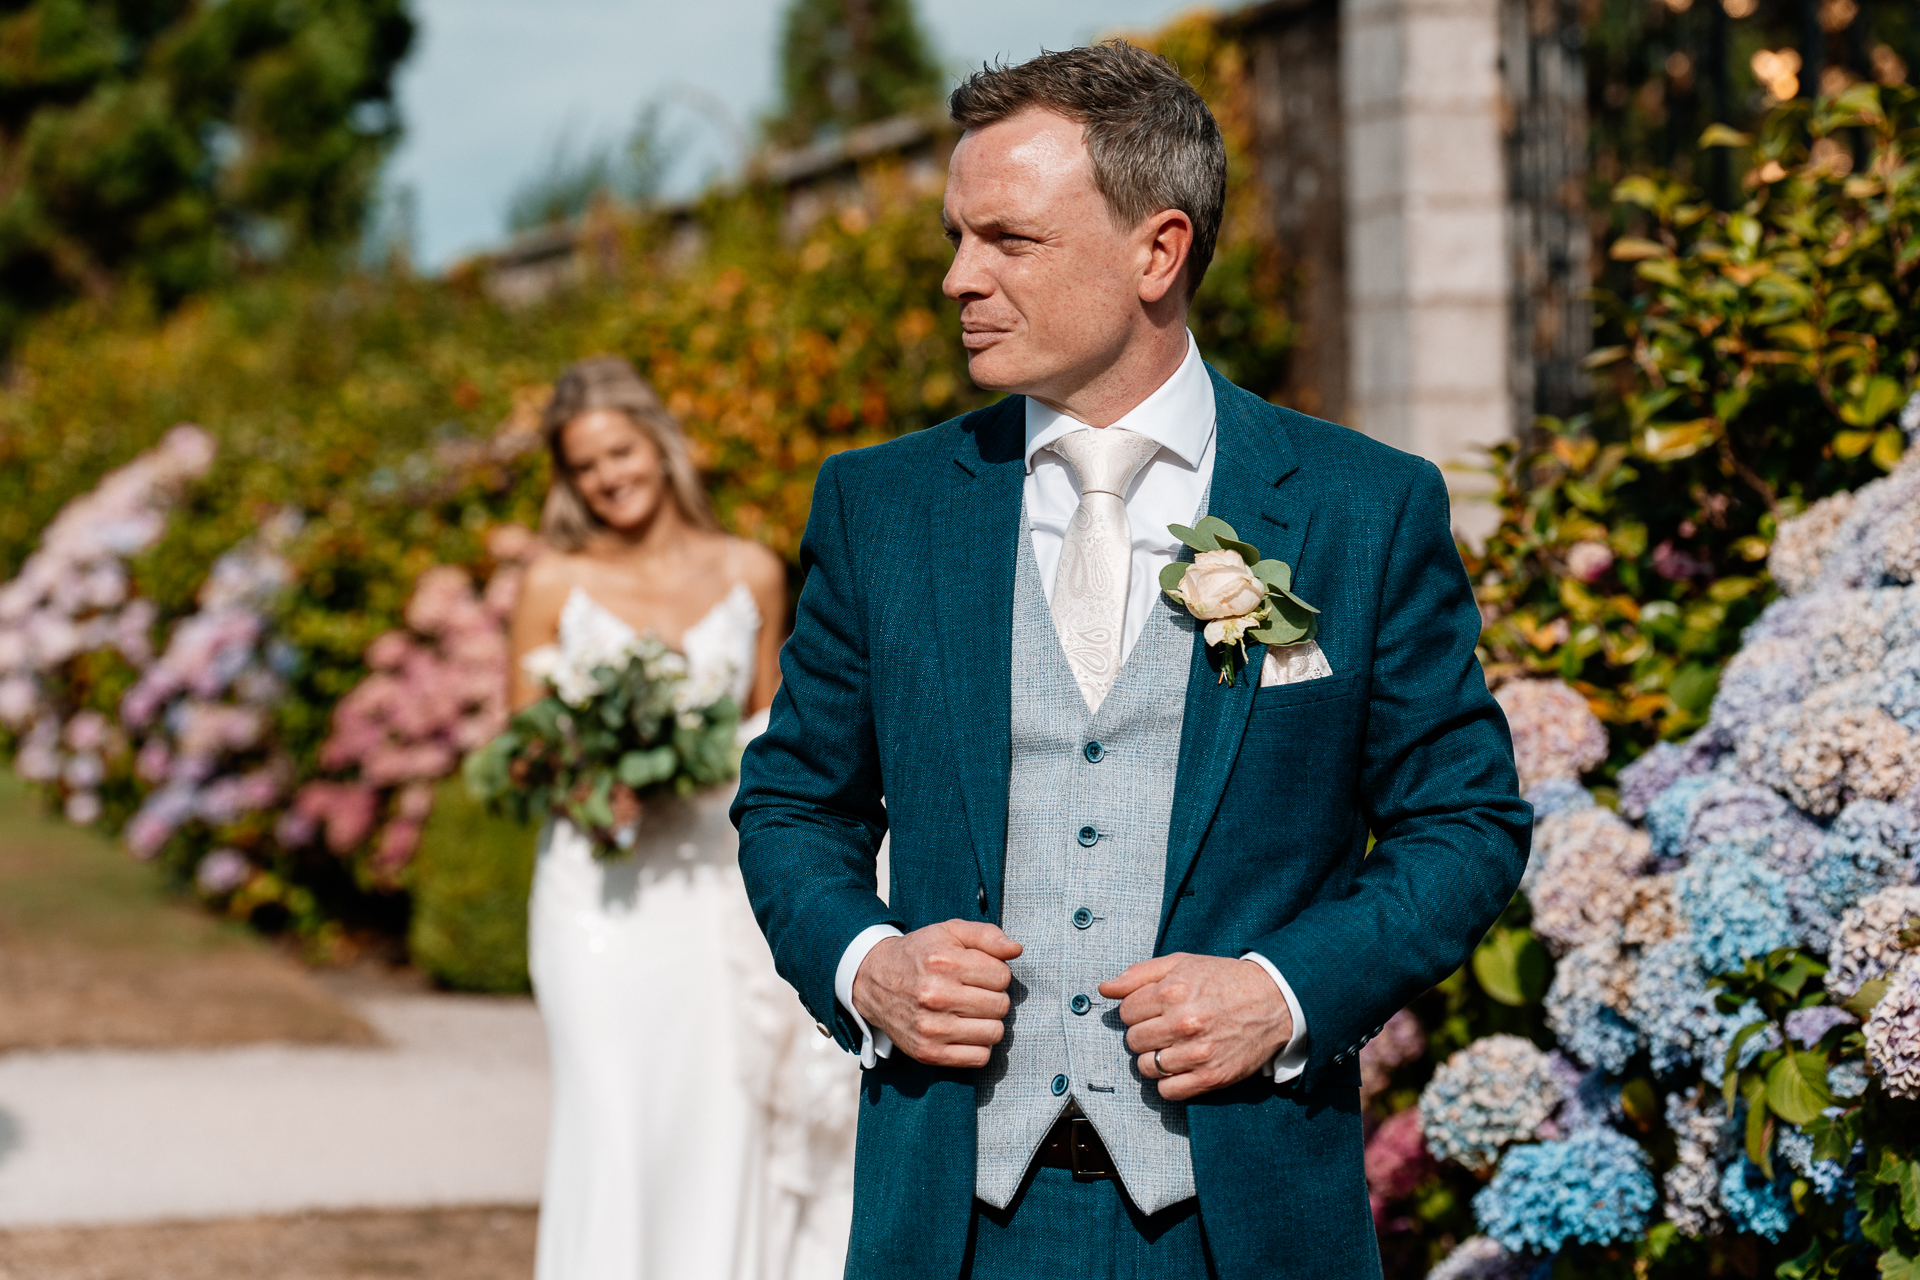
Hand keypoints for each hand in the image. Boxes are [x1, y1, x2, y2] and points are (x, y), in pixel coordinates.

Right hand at [852, 920, 1022, 1067]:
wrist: (873, 981)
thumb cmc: (918, 955)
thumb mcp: (949, 932)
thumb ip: (986, 935)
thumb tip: (1016, 950)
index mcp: (944, 962)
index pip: (1002, 976)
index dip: (996, 973)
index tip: (981, 973)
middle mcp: (936, 995)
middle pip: (1001, 1005)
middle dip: (994, 997)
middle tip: (975, 993)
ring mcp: (931, 1027)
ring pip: (994, 1033)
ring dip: (988, 1022)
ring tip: (970, 1012)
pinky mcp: (928, 1052)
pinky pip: (979, 1058)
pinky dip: (978, 1046)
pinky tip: (965, 1031)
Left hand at [1099, 954, 1292, 1101]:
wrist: (1274, 1000)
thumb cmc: (1223, 980)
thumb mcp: (1181, 963)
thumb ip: (1138, 974)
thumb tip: (1104, 989)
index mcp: (1172, 991)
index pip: (1126, 1012)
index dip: (1136, 1010)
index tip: (1152, 1009)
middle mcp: (1183, 1023)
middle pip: (1133, 1041)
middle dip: (1144, 1034)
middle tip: (1163, 1028)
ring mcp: (1198, 1052)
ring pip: (1146, 1067)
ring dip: (1154, 1059)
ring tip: (1172, 1047)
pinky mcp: (1212, 1077)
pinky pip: (1168, 1091)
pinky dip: (1169, 1082)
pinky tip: (1180, 1066)